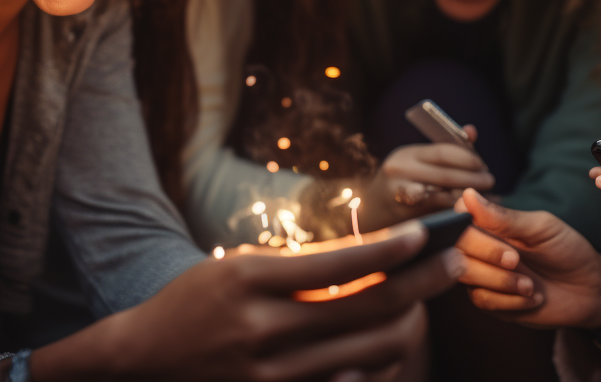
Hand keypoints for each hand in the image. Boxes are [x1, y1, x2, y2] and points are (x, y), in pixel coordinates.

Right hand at [34, 220, 464, 381]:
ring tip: (426, 304)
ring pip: (368, 351)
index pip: (341, 262)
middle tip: (453, 263)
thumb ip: (303, 266)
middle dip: (421, 283)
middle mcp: (261, 326)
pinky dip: (374, 365)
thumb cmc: (200, 301)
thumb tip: (376, 256)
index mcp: (250, 277)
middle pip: (367, 308)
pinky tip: (390, 345)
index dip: (394, 248)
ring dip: (409, 325)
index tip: (430, 234)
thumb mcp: (242, 266)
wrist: (147, 360)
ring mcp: (270, 373)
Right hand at [380, 125, 494, 210]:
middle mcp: (400, 170)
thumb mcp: (418, 160)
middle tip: (489, 182)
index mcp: (406, 153)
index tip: (482, 165)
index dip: (468, 158)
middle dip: (473, 178)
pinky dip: (455, 209)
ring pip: (443, 195)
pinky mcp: (404, 215)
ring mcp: (399, 193)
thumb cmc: (404, 181)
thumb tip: (472, 131)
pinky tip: (467, 209)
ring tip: (482, 195)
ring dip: (467, 195)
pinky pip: (437, 212)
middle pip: (446, 174)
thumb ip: (446, 147)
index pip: (444, 152)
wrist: (372, 210)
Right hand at [453, 189, 600, 329]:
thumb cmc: (567, 250)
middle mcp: (481, 248)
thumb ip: (503, 217)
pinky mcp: (491, 300)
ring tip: (531, 285)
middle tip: (516, 260)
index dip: (467, 229)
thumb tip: (467, 194)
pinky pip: (483, 299)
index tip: (497, 236)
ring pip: (466, 275)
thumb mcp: (541, 228)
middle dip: (487, 255)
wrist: (590, 290)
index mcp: (490, 224)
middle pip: (456, 249)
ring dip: (500, 281)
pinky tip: (533, 297)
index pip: (457, 220)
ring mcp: (484, 275)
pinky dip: (510, 300)